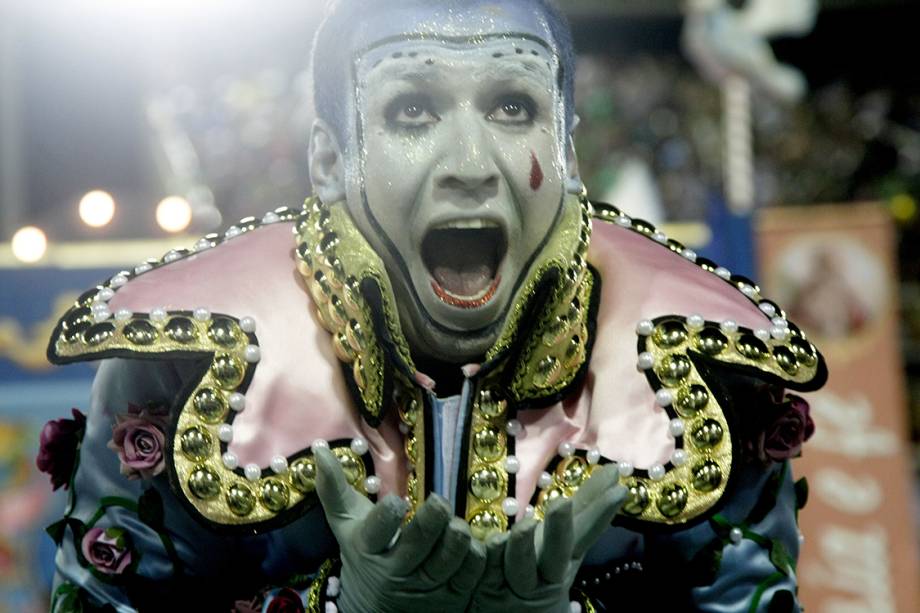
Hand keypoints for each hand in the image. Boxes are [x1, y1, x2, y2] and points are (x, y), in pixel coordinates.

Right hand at [314, 446, 485, 612]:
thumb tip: (319, 449)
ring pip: (448, 559)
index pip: (377, 531)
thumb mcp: (347, 525)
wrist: (375, 609)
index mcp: (368, 548)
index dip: (388, 516)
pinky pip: (469, 575)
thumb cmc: (365, 553)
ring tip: (457, 523)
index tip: (397, 500)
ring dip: (457, 537)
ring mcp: (422, 587)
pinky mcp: (448, 598)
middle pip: (418, 543)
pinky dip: (476, 556)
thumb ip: (334, 488)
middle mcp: (394, 570)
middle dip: (432, 519)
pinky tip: (474, 543)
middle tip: (439, 502)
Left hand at [470, 464, 625, 612]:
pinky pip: (481, 570)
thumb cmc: (535, 577)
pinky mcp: (485, 590)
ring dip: (522, 547)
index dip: (600, 515)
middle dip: (560, 531)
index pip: (584, 534)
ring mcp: (512, 586)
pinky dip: (482, 555)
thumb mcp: (560, 546)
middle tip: (563, 504)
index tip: (619, 491)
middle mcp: (542, 576)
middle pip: (555, 554)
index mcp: (562, 562)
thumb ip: (584, 508)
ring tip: (527, 524)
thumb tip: (612, 472)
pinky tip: (485, 540)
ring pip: (518, 567)